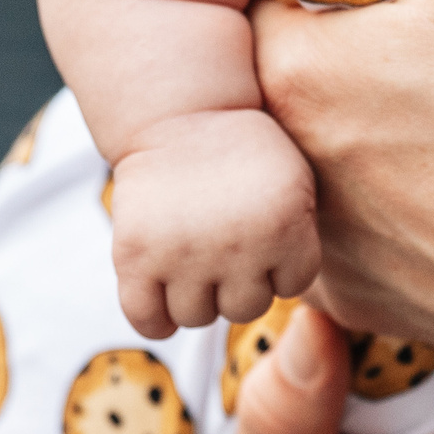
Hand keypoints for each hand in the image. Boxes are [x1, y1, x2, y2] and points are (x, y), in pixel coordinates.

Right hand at [109, 107, 320, 336]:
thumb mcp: (294, 180)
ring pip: (197, 317)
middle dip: (239, 282)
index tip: (264, 236)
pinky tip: (162, 300)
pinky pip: (147, 319)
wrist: (180, 113)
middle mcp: (236, 246)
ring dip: (198, 297)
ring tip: (193, 262)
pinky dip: (155, 320)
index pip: (292, 285)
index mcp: (283, 227)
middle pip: (245, 307)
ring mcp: (182, 254)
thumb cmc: (242, 150)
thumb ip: (299, 234)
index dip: (280, 263)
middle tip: (224, 247)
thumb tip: (283, 293)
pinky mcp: (134, 256)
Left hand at [249, 0, 433, 381]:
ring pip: (311, 157)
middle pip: (285, 76)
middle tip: (419, 44)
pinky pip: (342, 235)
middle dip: (335, 50)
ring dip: (353, 132)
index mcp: (296, 66)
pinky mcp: (357, 298)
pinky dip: (379, 211)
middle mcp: (283, 161)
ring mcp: (316, 241)